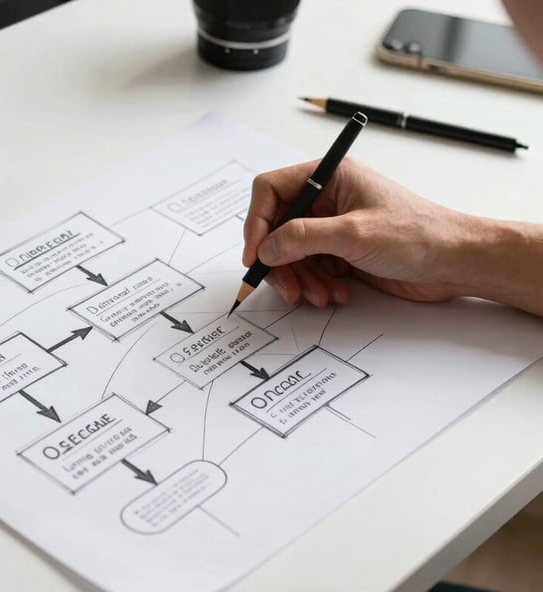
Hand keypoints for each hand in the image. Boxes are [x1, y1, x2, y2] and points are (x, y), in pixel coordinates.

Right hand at [242, 158, 486, 306]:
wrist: (455, 263)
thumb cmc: (417, 235)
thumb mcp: (354, 234)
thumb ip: (303, 238)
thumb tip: (265, 247)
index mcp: (330, 177)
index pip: (271, 190)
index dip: (257, 222)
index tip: (255, 255)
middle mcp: (327, 199)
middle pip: (277, 227)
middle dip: (279, 261)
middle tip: (287, 287)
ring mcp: (333, 227)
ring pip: (291, 253)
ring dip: (300, 278)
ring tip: (320, 296)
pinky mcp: (341, 252)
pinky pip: (310, 268)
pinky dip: (316, 284)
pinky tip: (336, 293)